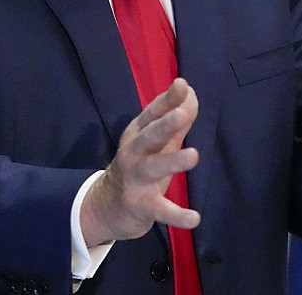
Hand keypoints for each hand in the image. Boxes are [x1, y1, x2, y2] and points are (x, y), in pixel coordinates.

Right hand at [79, 77, 199, 246]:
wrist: (107, 206)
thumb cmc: (138, 167)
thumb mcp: (155, 143)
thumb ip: (176, 121)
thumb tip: (192, 94)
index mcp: (138, 135)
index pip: (152, 114)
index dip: (167, 100)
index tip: (182, 84)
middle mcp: (133, 153)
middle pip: (148, 136)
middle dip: (164, 125)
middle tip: (181, 114)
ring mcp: (135, 179)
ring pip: (153, 168)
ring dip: (172, 161)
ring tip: (194, 155)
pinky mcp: (140, 205)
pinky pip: (159, 209)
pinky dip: (176, 215)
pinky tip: (194, 218)